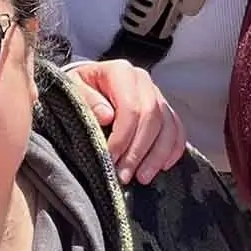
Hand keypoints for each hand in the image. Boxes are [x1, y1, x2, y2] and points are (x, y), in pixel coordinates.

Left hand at [67, 59, 187, 183]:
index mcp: (120, 72)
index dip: (123, 137)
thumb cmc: (78, 90)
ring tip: (142, 177)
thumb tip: (107, 117)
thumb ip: (87, 100)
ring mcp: (156, 94)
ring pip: (168, 126)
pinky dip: (173, 149)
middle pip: (152, 117)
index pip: (130, 107)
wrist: (87, 84)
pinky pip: (177, 129)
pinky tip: (162, 167)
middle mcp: (143, 80)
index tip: (110, 159)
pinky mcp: (164, 109)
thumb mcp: (73, 90)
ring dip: (157, 155)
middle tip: (124, 175)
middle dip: (139, 151)